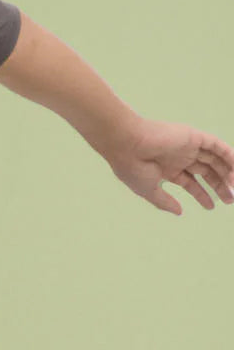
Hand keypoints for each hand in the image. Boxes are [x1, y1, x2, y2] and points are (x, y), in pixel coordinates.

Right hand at [101, 118, 233, 214]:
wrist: (126, 144)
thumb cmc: (131, 167)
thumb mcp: (148, 190)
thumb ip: (164, 201)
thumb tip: (179, 212)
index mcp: (167, 169)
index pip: (191, 182)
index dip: (203, 194)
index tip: (212, 206)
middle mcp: (179, 157)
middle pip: (206, 172)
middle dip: (219, 185)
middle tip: (230, 200)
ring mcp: (187, 146)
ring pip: (214, 159)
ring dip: (227, 172)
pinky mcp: (193, 137)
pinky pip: (216, 145)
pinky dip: (228, 155)